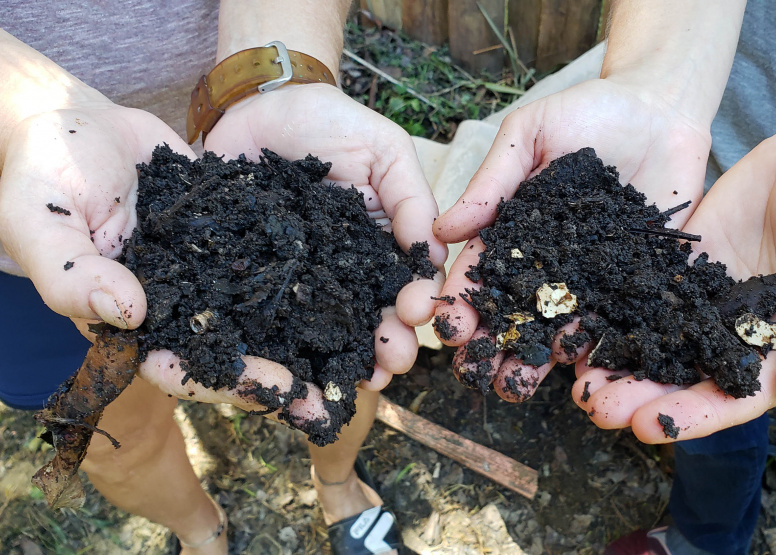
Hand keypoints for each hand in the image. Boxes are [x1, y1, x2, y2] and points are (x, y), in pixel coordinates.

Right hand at [0, 104, 338, 428]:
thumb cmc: (40, 175)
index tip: (277, 386)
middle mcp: (177, 305)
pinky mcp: (232, 235)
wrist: (67, 122)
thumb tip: (128, 314)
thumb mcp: (40, 225)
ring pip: (264, 313)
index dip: (229, 381)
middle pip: (236, 351)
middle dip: (285, 376)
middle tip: (336, 395)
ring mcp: (207, 272)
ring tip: (362, 350)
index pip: (182, 367)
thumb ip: (73, 274)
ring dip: (308, 335)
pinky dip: (310, 274)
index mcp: (130, 322)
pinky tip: (356, 282)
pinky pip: (273, 259)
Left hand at [203, 83, 447, 389]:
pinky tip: (301, 369)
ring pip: (331, 329)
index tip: (417, 312)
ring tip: (361, 380)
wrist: (258, 107)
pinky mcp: (261, 279)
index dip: (418, 301)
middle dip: (390, 343)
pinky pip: (275, 316)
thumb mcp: (385, 150)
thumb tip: (435, 257)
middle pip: (376, 317)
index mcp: (385, 243)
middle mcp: (350, 270)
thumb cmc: (331, 122)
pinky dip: (289, 346)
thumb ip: (410, 199)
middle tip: (392, 362)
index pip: (410, 281)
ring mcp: (305, 279)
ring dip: (349, 360)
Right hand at [431, 78, 711, 400]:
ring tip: (516, 386)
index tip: (446, 328)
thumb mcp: (529, 135)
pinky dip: (599, 346)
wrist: (661, 107)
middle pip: (515, 311)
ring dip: (535, 359)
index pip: (482, 273)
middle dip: (492, 344)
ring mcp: (593, 276)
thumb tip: (440, 231)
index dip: (461, 301)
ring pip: (559, 326)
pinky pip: (617, 319)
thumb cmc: (587, 111)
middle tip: (475, 375)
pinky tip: (582, 371)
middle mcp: (550, 262)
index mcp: (516, 231)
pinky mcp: (637, 281)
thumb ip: (492, 182)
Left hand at [574, 129, 775, 442]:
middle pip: (686, 376)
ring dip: (620, 364)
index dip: (694, 415)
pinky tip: (582, 327)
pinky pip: (646, 294)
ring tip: (577, 383)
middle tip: (594, 409)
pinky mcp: (684, 267)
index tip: (646, 427)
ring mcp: (709, 300)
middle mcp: (741, 332)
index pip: (737, 395)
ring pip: (659, 341)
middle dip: (640, 396)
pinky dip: (616, 314)